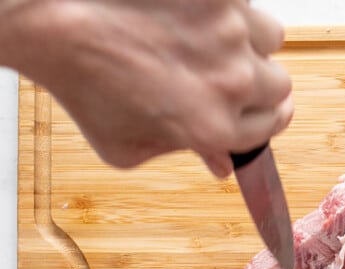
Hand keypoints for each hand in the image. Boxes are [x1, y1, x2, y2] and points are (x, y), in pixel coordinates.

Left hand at [0, 0, 291, 176]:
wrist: (53, 15)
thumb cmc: (81, 81)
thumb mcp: (125, 146)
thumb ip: (181, 155)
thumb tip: (222, 164)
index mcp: (215, 128)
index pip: (271, 127)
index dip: (264, 117)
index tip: (259, 110)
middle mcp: (233, 83)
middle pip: (279, 86)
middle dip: (260, 84)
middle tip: (231, 74)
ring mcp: (230, 32)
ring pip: (271, 40)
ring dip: (251, 42)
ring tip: (216, 38)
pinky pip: (248, 4)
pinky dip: (231, 10)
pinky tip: (200, 14)